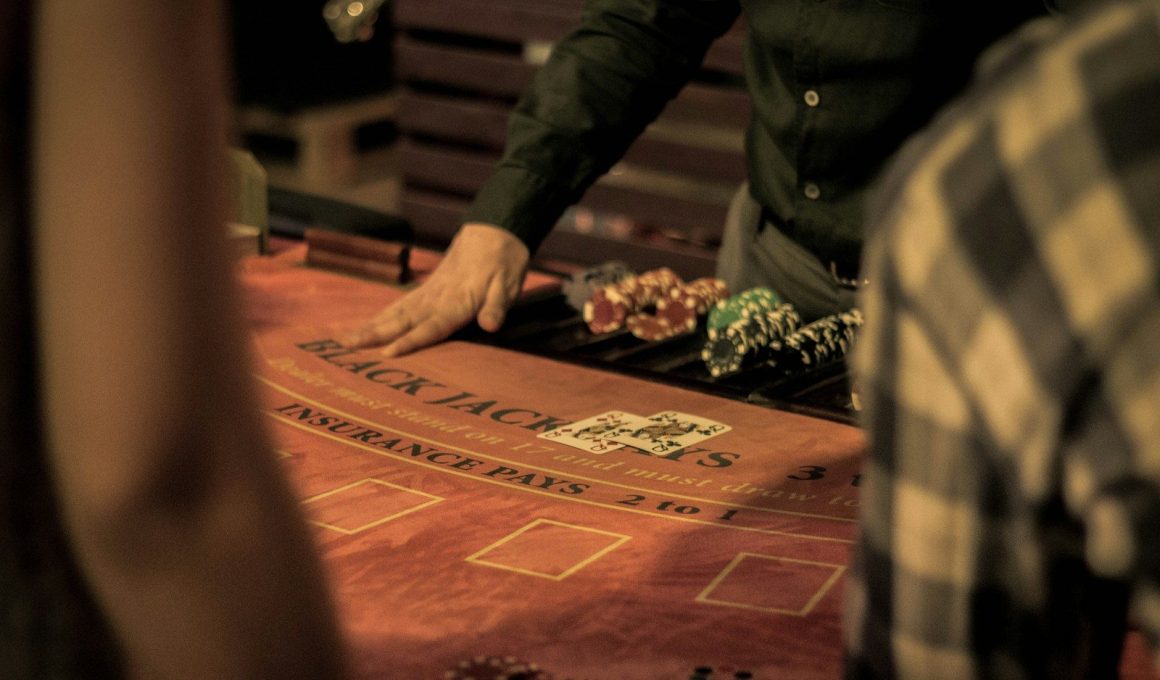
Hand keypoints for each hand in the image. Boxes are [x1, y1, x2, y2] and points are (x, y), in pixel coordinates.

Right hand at [345, 223, 529, 355]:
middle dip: (375, 334)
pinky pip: (400, 304)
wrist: (494, 230)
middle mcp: (437, 297)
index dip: (410, 341)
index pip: (431, 326)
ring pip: (396, 312)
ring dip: (371, 326)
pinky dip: (382, 316)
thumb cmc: (504, 260)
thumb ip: (497, 306)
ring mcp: (429, 291)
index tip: (388, 353)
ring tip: (346, 339)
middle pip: (403, 319)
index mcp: (457, 300)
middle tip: (348, 346)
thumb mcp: (508, 284)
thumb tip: (490, 325)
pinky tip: (368, 325)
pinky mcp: (427, 288)